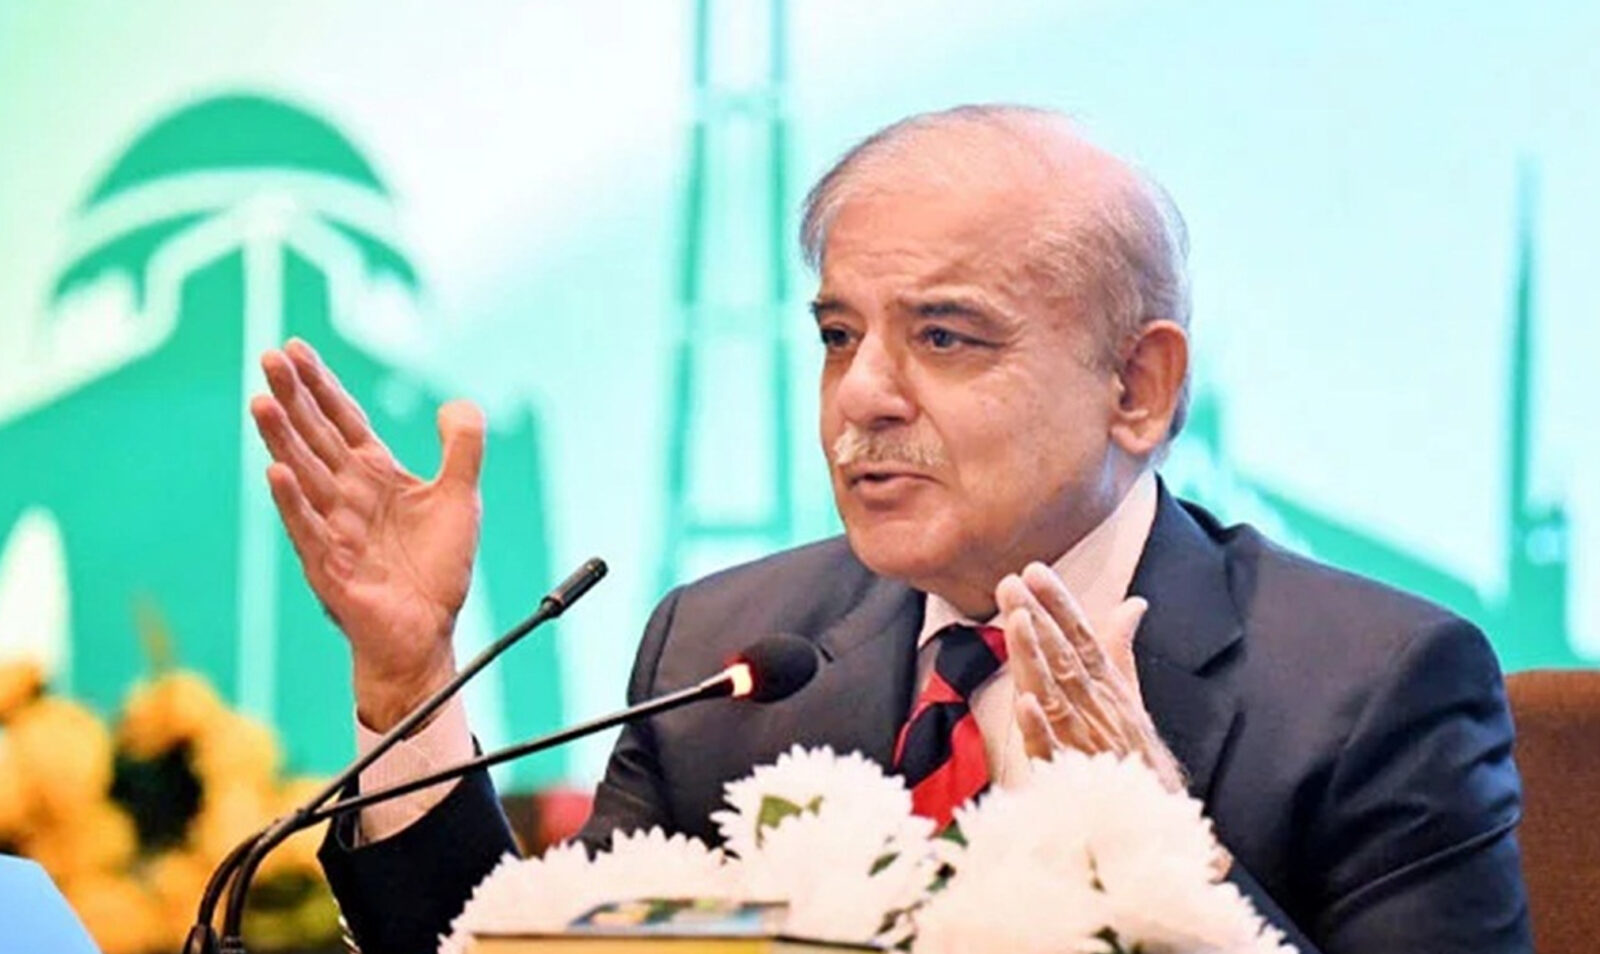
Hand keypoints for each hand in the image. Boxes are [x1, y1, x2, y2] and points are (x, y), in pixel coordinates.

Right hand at [249, 339, 484, 730]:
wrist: (427, 633)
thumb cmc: (437, 570)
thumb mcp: (461, 499)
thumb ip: (462, 449)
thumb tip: (455, 403)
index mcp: (374, 475)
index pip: (341, 419)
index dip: (320, 384)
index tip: (295, 347)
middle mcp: (347, 496)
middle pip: (315, 436)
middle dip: (293, 397)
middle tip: (268, 357)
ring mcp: (334, 529)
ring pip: (303, 475)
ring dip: (282, 439)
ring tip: (263, 402)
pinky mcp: (330, 566)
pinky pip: (308, 530)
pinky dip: (292, 503)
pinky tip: (276, 473)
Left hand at [996, 562, 1185, 792]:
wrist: (1155, 823)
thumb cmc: (1137, 758)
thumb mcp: (1133, 699)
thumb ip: (1122, 651)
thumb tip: (1132, 604)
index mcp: (1110, 690)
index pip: (1083, 639)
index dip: (1060, 605)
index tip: (1035, 571)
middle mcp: (1099, 710)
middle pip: (1065, 658)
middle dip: (1039, 618)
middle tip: (1012, 582)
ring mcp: (1085, 742)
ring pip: (1056, 695)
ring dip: (1037, 659)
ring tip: (1018, 622)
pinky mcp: (1073, 778)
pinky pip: (1054, 751)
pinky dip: (1041, 728)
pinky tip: (1024, 703)